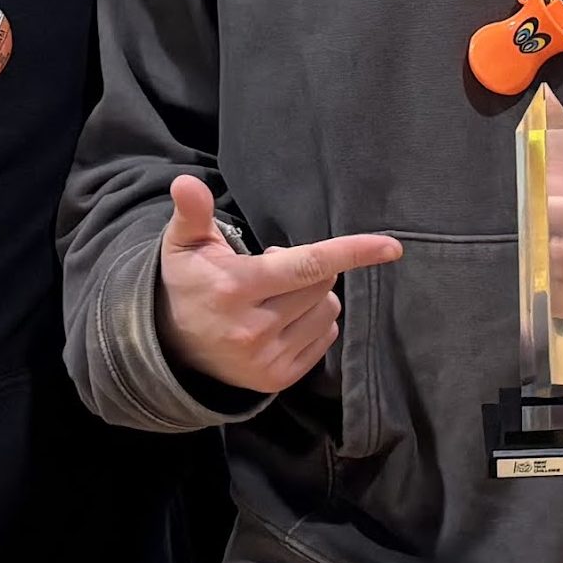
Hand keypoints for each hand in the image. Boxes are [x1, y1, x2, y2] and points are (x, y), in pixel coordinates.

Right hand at [155, 176, 399, 393]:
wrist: (170, 350)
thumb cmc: (187, 284)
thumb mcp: (183, 245)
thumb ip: (192, 212)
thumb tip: (187, 183)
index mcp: (235, 288)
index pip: (307, 265)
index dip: (352, 252)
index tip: (391, 247)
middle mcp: (253, 328)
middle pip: (322, 283)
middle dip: (310, 268)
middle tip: (273, 269)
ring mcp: (267, 358)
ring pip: (328, 310)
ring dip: (313, 295)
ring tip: (275, 295)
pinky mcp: (277, 380)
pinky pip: (325, 337)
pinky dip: (313, 322)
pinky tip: (281, 319)